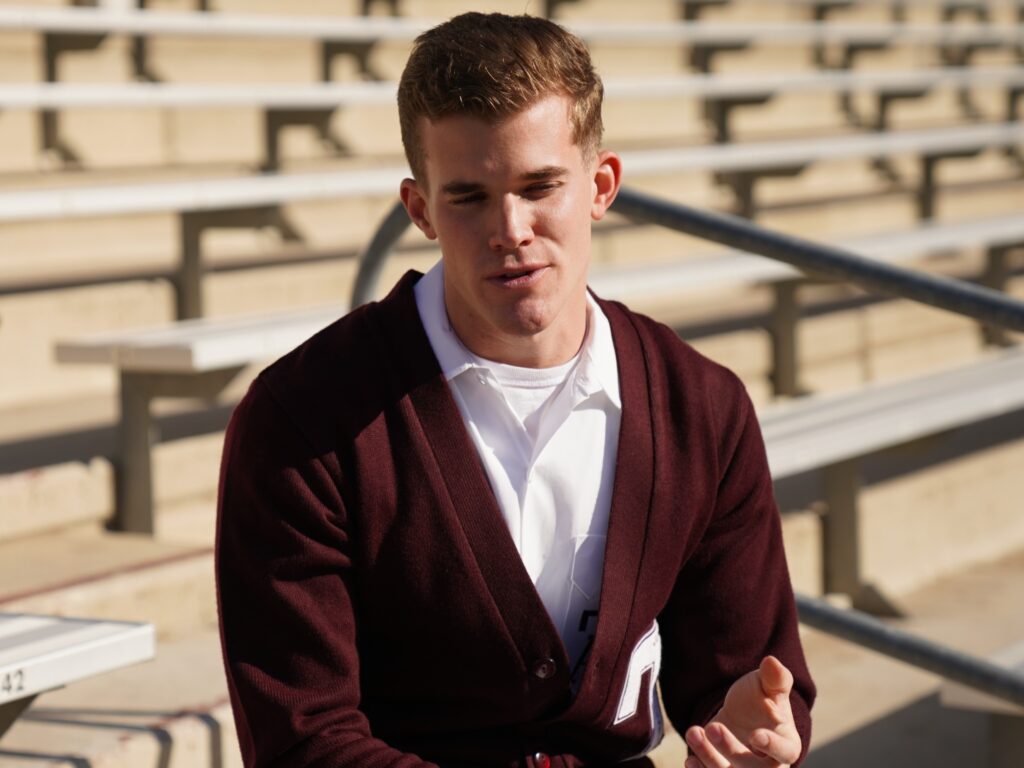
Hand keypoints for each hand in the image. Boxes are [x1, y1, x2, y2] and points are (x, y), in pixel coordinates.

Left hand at [683, 656, 800, 767]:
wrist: (742, 713)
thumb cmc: (762, 699)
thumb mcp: (768, 686)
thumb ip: (774, 678)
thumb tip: (772, 662)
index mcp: (787, 746)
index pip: (784, 752)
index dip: (771, 746)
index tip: (755, 735)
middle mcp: (768, 766)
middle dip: (731, 750)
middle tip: (713, 727)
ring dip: (709, 757)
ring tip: (693, 732)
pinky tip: (690, 761)